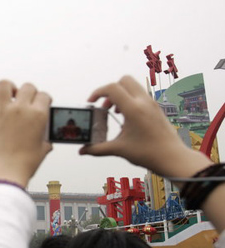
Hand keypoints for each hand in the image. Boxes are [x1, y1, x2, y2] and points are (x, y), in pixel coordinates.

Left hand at [0, 80, 51, 186]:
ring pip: (4, 85)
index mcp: (38, 116)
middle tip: (26, 101)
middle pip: (27, 87)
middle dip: (29, 92)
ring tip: (10, 95)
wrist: (4, 171)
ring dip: (9, 88)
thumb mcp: (42, 150)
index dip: (44, 99)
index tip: (41, 103)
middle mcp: (21, 109)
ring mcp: (3, 111)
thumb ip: (45, 141)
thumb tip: (47, 141)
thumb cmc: (24, 164)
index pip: (44, 96)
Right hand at [80, 75, 211, 181]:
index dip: (98, 92)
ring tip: (114, 112)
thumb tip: (82, 151)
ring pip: (133, 86)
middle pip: (123, 81)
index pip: (112, 88)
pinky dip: (129, 100)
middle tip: (104, 106)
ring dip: (120, 95)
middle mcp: (143, 102)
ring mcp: (152, 103)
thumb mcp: (119, 149)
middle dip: (110, 90)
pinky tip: (127, 118)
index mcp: (134, 109)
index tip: (92, 102)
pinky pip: (140, 95)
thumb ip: (98, 148)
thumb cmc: (149, 153)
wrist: (172, 158)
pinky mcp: (156, 108)